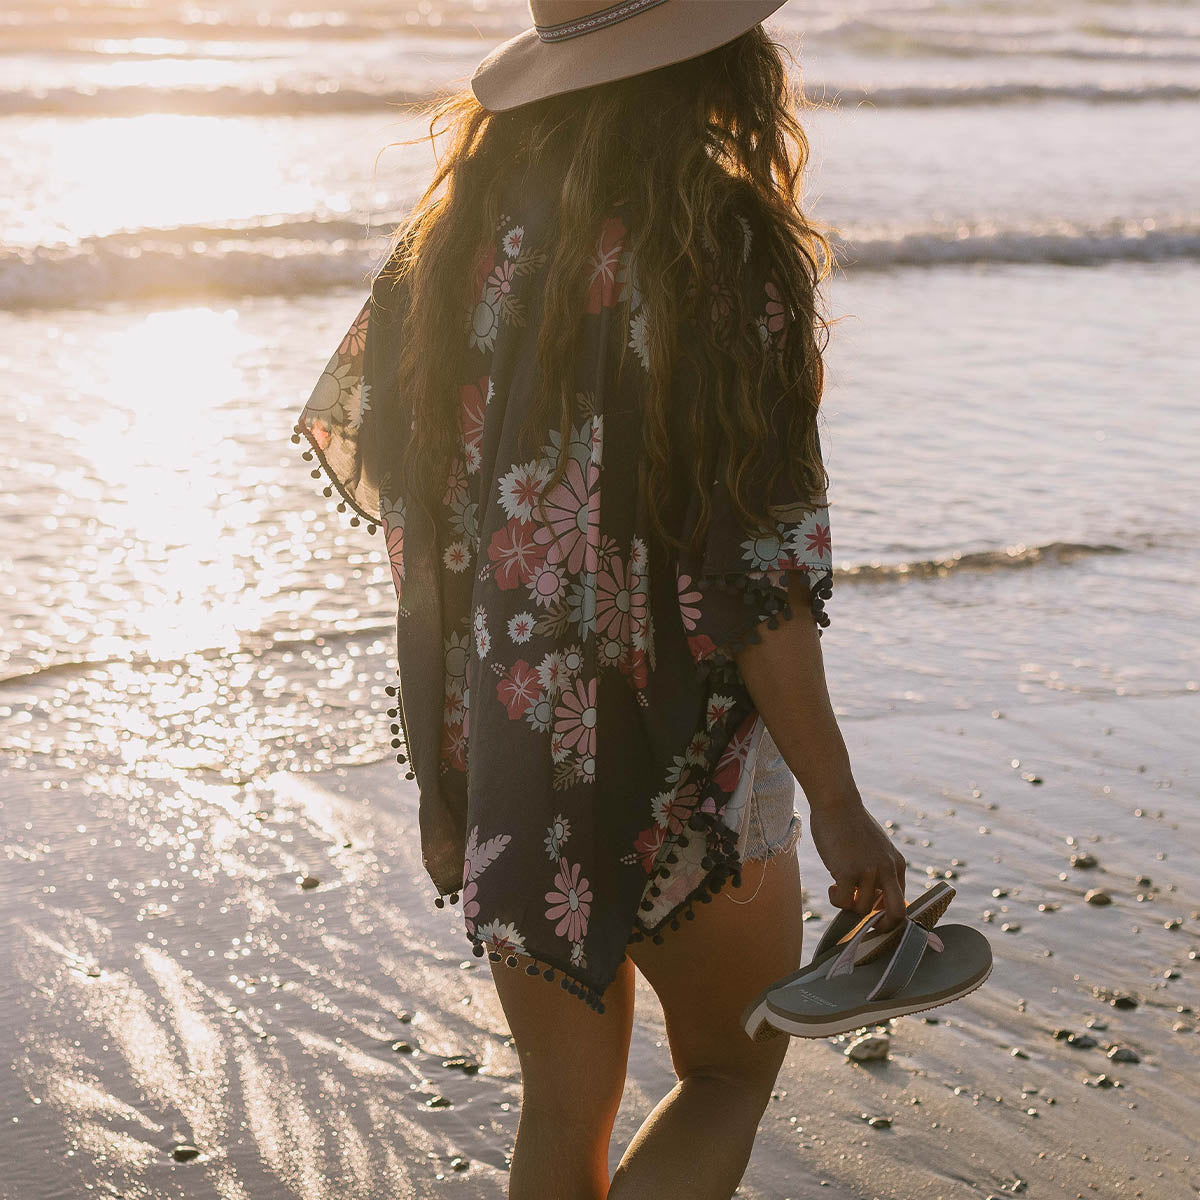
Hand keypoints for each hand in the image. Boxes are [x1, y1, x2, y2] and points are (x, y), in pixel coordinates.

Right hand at [807, 792, 906, 931]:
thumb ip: (880, 870)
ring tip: (839, 889)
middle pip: (897, 914)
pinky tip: (832, 886)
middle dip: (884, 928)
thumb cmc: (851, 825)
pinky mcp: (848, 871)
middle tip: (868, 929)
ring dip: (849, 905)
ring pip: (862, 909)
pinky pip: (844, 901)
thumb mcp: (876, 847)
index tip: (872, 916)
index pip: (902, 902)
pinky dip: (837, 899)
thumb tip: (876, 899)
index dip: (886, 914)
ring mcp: (868, 871)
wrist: (837, 803)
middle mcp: (887, 869)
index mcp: (896, 864)